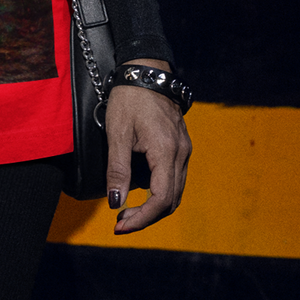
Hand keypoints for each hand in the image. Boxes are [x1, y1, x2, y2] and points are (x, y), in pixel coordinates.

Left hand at [105, 58, 190, 233]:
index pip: (160, 199)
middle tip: (120, 222)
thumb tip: (115, 202)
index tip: (119, 225)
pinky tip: (139, 192)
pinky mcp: (181, 147)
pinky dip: (159, 192)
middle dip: (146, 217)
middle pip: (171, 201)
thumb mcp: (117, 133)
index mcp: (166, 151)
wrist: (146, 73)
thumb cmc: (129, 99)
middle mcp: (181, 154)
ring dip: (153, 207)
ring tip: (126, 211)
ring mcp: (184, 150)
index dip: (141, 218)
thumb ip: (117, 170)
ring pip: (175, 191)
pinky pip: (174, 178)